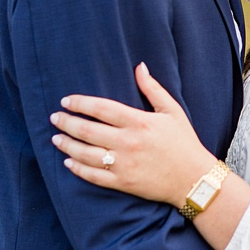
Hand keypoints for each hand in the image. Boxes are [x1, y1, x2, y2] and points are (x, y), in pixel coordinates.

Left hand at [52, 62, 217, 203]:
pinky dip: (77, 169)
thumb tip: (139, 66)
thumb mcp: (172, 111)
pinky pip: (93, 176)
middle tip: (55, 118)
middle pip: (87, 131)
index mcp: (139, 122)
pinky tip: (68, 162)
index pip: (101, 108)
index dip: (80, 103)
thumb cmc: (184, 142)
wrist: (194, 179)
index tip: (66, 101)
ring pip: (85, 154)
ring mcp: (124, 164)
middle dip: (67, 123)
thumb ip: (153, 89)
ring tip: (55, 139)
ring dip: (67, 145)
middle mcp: (128, 143)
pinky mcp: (123, 182)